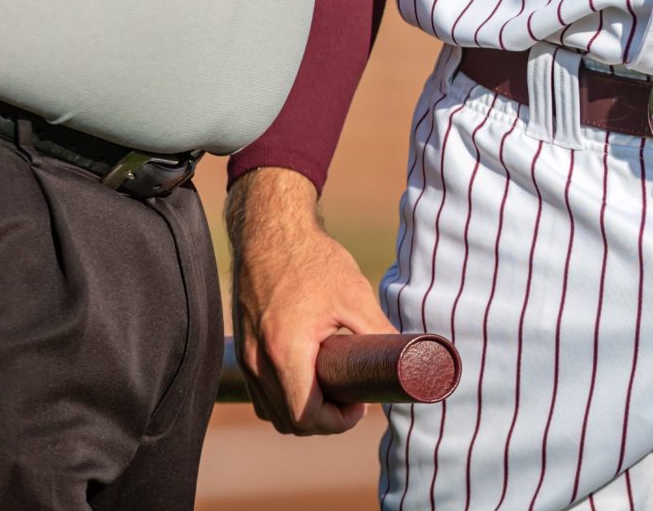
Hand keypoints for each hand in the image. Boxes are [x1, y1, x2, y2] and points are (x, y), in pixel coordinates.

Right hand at [226, 168, 394, 435]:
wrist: (269, 229)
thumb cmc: (311, 259)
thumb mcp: (354, 294)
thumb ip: (380, 332)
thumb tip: (409, 360)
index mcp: (285, 351)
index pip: (306, 418)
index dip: (338, 423)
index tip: (360, 404)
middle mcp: (258, 361)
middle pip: (288, 423)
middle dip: (323, 421)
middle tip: (350, 399)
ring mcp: (246, 355)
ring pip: (271, 411)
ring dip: (301, 411)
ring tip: (330, 387)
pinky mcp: (243, 346)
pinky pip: (260, 391)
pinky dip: (283, 396)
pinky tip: (307, 375)